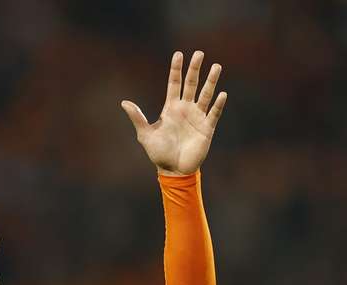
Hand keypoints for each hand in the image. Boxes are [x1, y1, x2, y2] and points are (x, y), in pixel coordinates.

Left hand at [121, 50, 226, 175]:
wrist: (173, 170)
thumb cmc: (158, 153)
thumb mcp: (145, 134)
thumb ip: (137, 118)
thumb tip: (124, 102)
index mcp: (171, 108)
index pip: (174, 84)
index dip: (176, 69)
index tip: (178, 54)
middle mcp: (185, 109)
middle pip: (191, 84)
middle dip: (195, 69)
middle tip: (199, 53)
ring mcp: (197, 117)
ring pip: (205, 95)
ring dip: (211, 81)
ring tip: (216, 66)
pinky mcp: (207, 128)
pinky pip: (214, 113)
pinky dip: (218, 104)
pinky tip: (222, 94)